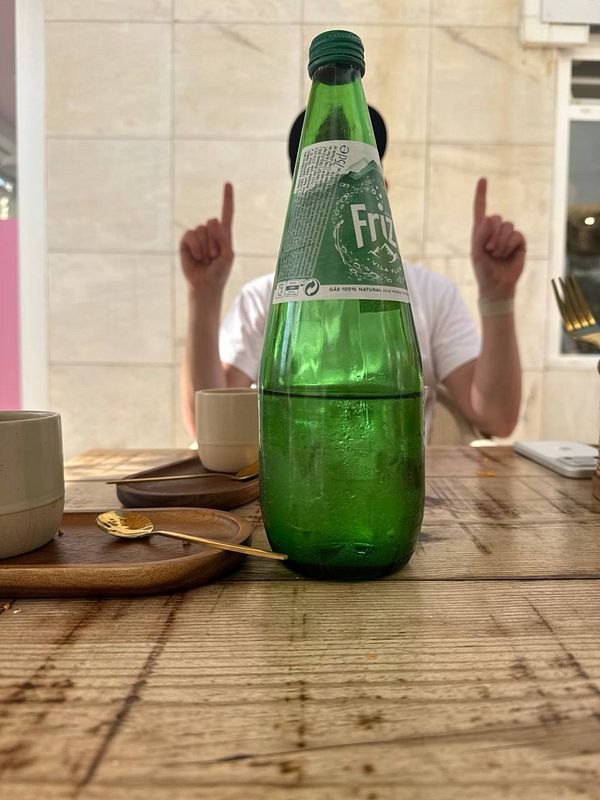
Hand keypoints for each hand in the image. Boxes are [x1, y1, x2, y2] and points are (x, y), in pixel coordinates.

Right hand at [180, 182, 233, 294]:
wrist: (205, 285)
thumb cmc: (219, 272)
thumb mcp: (228, 256)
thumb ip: (224, 238)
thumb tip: (211, 222)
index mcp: (224, 234)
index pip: (227, 213)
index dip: (227, 198)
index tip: (228, 183)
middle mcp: (210, 232)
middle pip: (212, 221)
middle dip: (214, 240)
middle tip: (214, 256)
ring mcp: (198, 237)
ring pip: (201, 229)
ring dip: (205, 246)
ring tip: (205, 259)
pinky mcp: (186, 242)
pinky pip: (190, 234)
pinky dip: (195, 246)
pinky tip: (196, 257)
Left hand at [471, 177, 525, 300]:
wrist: (497, 286)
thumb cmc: (483, 271)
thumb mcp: (476, 253)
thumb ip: (480, 235)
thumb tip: (490, 218)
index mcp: (480, 231)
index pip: (480, 209)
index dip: (482, 194)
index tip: (483, 179)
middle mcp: (494, 231)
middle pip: (496, 217)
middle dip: (492, 235)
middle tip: (489, 251)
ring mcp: (507, 236)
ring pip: (507, 225)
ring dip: (500, 242)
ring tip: (496, 255)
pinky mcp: (519, 242)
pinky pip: (517, 235)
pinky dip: (510, 245)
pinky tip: (507, 255)